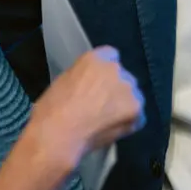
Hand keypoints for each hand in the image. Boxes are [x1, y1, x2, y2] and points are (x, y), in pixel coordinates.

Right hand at [28, 46, 144, 166]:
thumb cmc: (52, 109)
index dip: (105, 71)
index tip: (99, 83)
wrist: (59, 134)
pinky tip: (115, 128)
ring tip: (110, 119)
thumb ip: (84, 76)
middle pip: (123, 76)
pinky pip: (138, 115)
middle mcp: (115, 69)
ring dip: (125, 104)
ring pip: (133, 95)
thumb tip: (90, 84)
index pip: (110, 55)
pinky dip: (130, 122)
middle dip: (116, 87)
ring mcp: (128, 89)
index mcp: (95, 58)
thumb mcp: (65, 80)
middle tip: (103, 104)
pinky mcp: (136, 110)